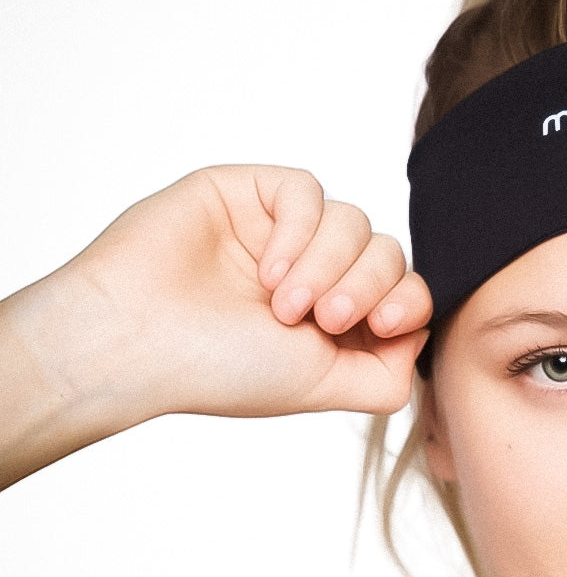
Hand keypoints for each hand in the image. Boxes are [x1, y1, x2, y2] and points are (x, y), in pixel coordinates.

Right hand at [49, 165, 430, 419]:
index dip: (409, 301)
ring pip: (356, 222)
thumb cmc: (219, 370)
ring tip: (282, 303)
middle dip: (367, 286)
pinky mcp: (251, 194)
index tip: (384, 323)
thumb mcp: (324, 386)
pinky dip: (300, 231)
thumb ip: (387, 373)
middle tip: (322, 319)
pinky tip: (268, 270)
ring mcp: (283, 232)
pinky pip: (308, 191)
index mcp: (335, 319)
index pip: (406, 292)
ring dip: (328, 265)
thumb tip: (420, 334)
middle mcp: (315, 273)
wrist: (135, 344)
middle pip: (388, 254)